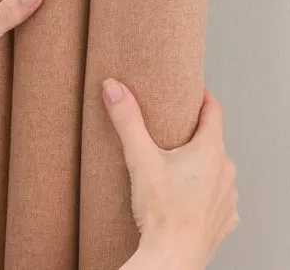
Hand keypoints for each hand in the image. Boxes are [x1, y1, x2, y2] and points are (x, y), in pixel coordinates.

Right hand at [103, 80, 238, 269]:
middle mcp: (226, 171)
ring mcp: (228, 197)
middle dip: (193, 132)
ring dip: (199, 162)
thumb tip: (113, 87)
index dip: (202, 96)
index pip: (214, 110)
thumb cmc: (161, 211)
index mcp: (210, 151)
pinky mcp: (224, 219)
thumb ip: (127, 120)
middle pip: (212, 139)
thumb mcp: (139, 158)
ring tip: (174, 163)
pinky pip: (217, 195)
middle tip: (170, 127)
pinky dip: (203, 189)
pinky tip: (184, 194)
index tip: (192, 88)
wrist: (171, 259)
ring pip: (215, 168)